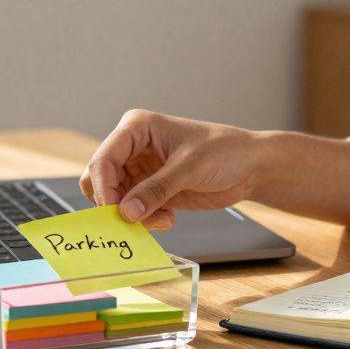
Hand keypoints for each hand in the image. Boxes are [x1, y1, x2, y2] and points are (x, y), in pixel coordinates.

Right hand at [80, 110, 260, 229]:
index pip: (103, 159)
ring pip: (115, 200)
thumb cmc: (224, 151)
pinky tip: (169, 218)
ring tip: (163, 219)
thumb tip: (125, 212)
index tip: (115, 212)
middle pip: (100, 180)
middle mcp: (132, 148)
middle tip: (134, 221)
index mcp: (136, 128)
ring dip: (133, 215)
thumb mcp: (190, 168)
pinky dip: (144, 219)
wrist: (249, 166)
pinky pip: (131, 211)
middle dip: (115, 204)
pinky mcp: (149, 190)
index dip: (103, 187)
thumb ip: (156, 190)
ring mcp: (139, 170)